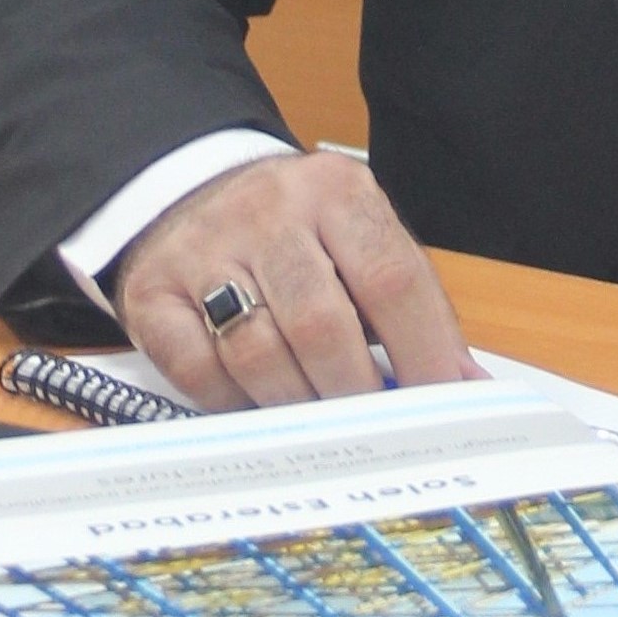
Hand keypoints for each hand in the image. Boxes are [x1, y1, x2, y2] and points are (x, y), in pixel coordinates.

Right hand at [112, 151, 478, 410]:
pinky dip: (231, 402)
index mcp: (337, 191)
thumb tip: (465, 385)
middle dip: (353, 392)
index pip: (392, 280)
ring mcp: (204, 250)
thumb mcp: (356, 236)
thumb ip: (410, 300)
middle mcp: (269, 212)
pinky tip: (253, 401)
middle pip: (322, 324)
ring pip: (258, 352)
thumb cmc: (295, 230)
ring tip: (315, 417)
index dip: (423, 352)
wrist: (189, 189)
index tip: (440, 408)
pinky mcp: (152, 291)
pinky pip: (197, 370)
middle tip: (368, 428)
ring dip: (295, 403)